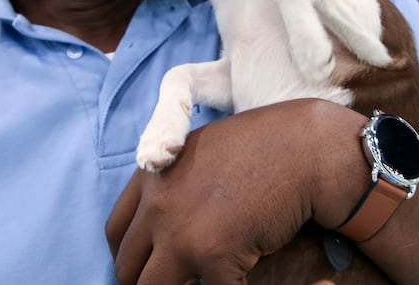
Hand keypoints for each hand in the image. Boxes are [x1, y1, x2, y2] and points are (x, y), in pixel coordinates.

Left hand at [106, 100, 368, 283]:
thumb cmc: (262, 148)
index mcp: (150, 178)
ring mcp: (179, 233)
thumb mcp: (200, 154)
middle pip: (126, 267)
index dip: (129, 257)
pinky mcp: (211, 256)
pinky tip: (239, 282)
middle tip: (174, 283)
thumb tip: (164, 222)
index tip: (146, 268)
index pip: (115, 232)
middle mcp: (156, 205)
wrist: (303, 147)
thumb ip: (172, 186)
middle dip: (145, 282)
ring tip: (202, 283)